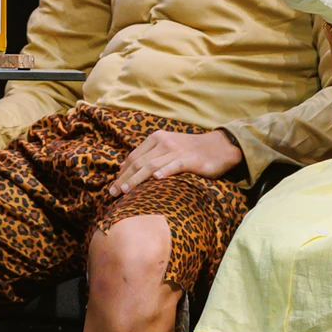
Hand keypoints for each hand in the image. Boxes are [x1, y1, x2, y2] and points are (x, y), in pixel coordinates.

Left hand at [108, 129, 242, 197]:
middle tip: (112, 193)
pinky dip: (164, 172)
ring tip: (125, 191)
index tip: (113, 186)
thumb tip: (125, 167)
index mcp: (156, 138)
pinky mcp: (189, 159)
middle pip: (138, 162)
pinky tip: (155, 180)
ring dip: (136, 178)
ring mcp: (176, 150)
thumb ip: (148, 155)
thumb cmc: (191, 150)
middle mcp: (163, 142)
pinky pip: (174, 165)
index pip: (133, 157)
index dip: (122, 172)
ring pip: (151, 165)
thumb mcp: (167, 148)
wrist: (219, 146)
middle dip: (124, 178)